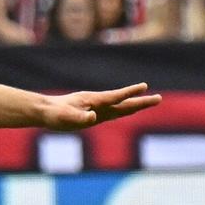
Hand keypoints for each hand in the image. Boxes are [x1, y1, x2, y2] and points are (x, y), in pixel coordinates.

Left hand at [39, 83, 161, 128]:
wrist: (45, 111)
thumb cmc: (55, 114)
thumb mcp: (65, 118)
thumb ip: (79, 118)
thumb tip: (93, 117)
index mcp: (94, 102)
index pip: (116, 97)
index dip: (130, 93)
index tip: (145, 87)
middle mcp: (98, 104)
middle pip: (124, 103)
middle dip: (142, 102)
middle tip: (159, 98)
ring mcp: (97, 109)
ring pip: (121, 107)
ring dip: (136, 104)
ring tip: (151, 100)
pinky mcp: (94, 114)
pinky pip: (113, 111)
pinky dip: (124, 107)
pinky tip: (131, 106)